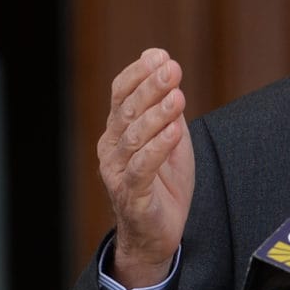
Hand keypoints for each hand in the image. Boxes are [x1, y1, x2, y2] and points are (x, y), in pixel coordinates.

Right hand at [98, 49, 194, 288]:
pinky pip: (141, 168)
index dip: (139, 73)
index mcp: (117, 130)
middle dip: (152, 87)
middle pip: (128, 110)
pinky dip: (157, 148)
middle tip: (173, 69)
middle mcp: (111, 148)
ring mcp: (117, 172)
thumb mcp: (169, 137)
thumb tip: (163, 60)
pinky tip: (174, 131)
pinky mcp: (130, 195)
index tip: (162, 56)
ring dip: (157, 115)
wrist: (158, 233)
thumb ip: (166, 105)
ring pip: (134, 137)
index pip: (121, 93)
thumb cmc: (163, 183)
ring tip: (178, 98)